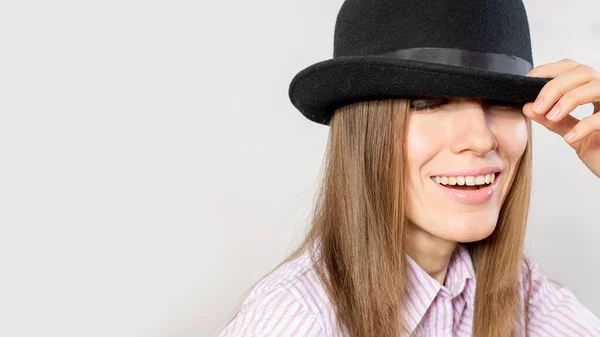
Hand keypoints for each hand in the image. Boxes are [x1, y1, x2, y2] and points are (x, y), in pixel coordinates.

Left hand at [523, 58, 599, 177]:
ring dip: (568, 100)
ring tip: (552, 117)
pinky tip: (570, 137)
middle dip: (555, 87)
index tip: (528, 82)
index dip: (548, 70)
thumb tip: (527, 106)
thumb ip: (552, 120)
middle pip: (582, 72)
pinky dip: (584, 126)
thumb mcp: (572, 133)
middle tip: (538, 107)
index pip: (571, 68)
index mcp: (593, 91)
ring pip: (595, 87)